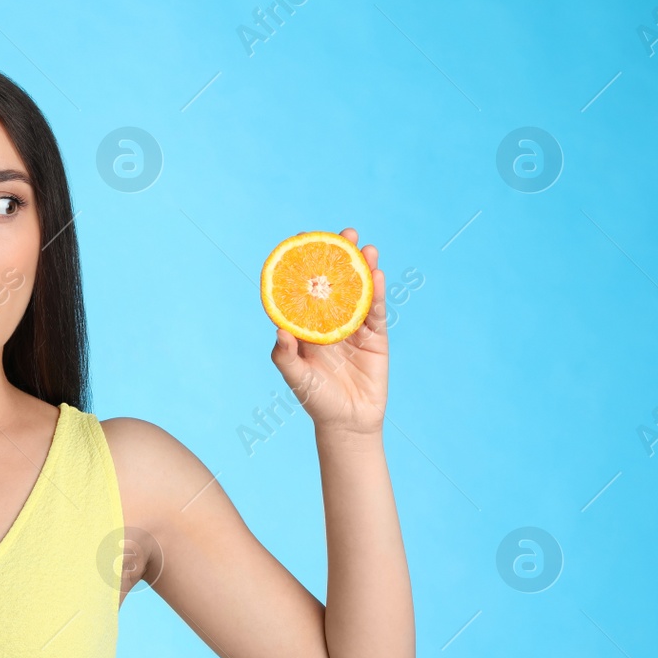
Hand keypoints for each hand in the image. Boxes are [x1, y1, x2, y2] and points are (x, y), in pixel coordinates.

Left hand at [269, 227, 387, 435]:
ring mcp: (354, 327)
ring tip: (366, 247)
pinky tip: (378, 274)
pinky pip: (375, 311)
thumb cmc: (316, 400)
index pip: (305, 289)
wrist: (349, 423)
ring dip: (363, 268)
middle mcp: (330, 321)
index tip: (304, 240)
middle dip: (340, 257)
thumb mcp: (296, 378)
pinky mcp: (375, 337)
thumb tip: (279, 329)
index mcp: (306, 326)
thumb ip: (284, 356)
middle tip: (345, 233)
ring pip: (359, 291)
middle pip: (336, 282)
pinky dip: (376, 292)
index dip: (306, 266)